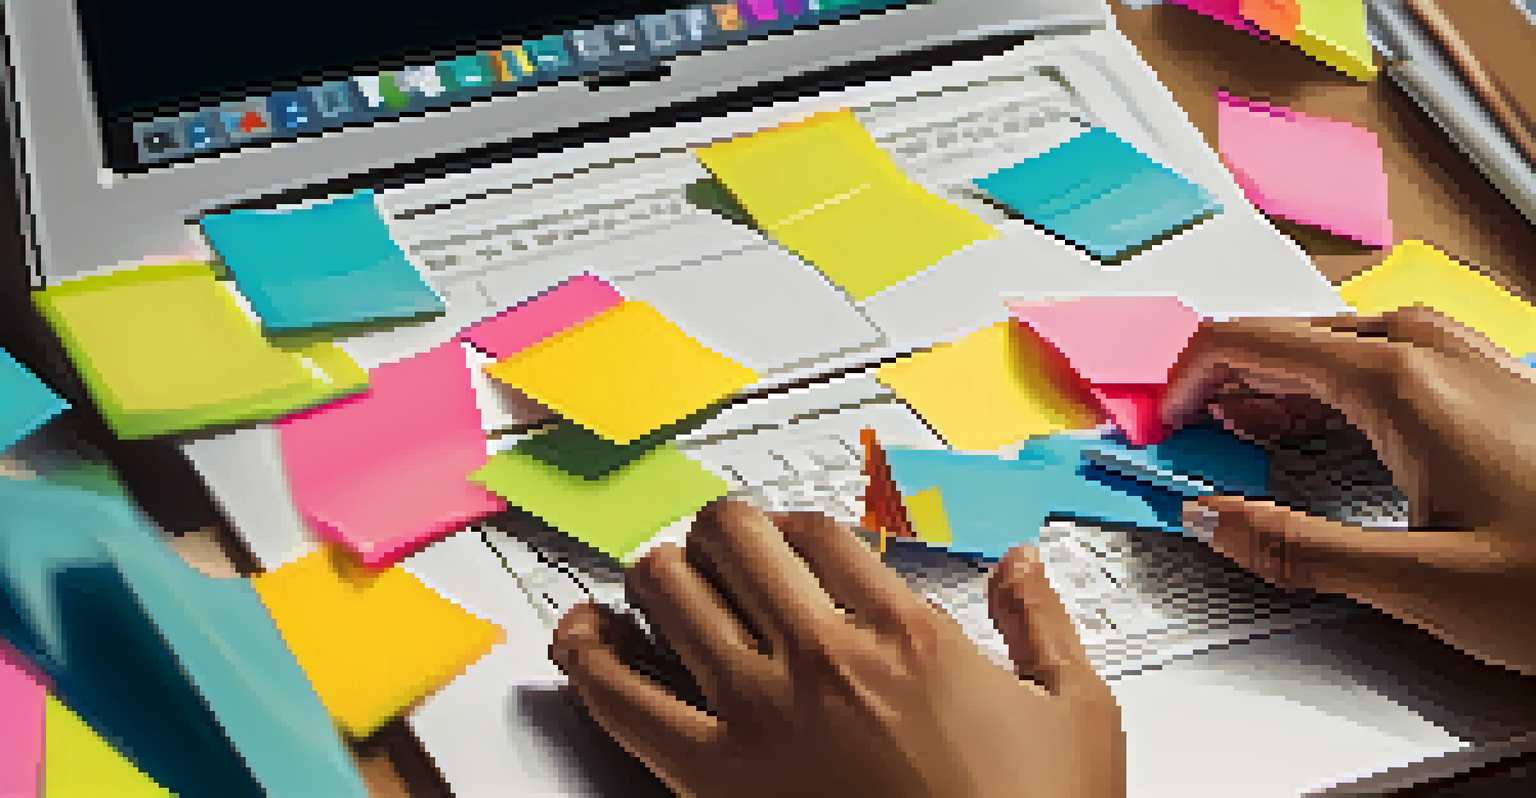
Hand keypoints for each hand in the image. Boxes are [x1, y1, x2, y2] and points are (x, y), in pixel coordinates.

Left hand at [549, 500, 1124, 797]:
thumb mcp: (1075, 713)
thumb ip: (1041, 622)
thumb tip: (1022, 563)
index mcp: (907, 634)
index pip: (818, 530)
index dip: (796, 524)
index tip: (791, 540)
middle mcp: (823, 658)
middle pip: (732, 537)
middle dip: (722, 531)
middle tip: (724, 549)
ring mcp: (758, 713)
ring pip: (666, 587)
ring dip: (659, 574)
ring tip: (663, 583)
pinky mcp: (711, 776)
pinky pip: (620, 692)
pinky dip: (587, 653)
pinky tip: (583, 636)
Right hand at [1164, 305, 1535, 674]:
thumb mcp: (1414, 579)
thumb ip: (1292, 548)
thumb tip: (1209, 522)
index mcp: (1397, 383)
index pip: (1247, 343)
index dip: (1183, 380)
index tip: (1160, 423)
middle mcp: (1427, 353)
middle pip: (1286, 333)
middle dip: (1224, 380)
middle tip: (1193, 437)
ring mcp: (1460, 361)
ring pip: (1333, 341)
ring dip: (1276, 381)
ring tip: (1247, 435)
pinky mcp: (1482, 385)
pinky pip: (1378, 358)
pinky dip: (1327, 387)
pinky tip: (1326, 432)